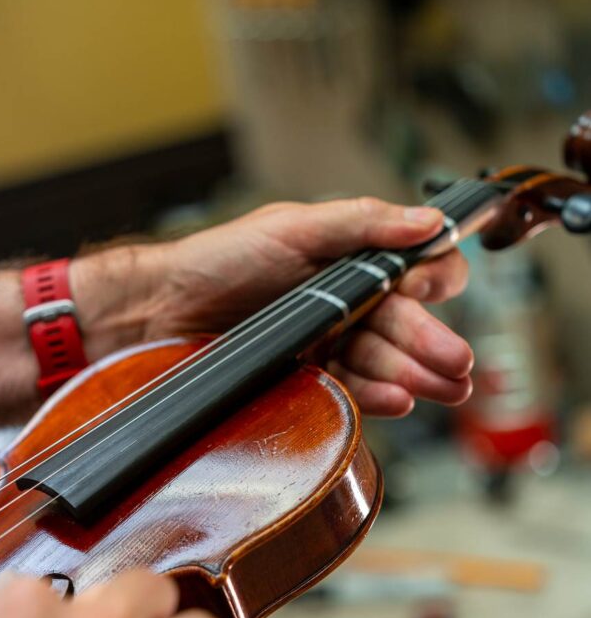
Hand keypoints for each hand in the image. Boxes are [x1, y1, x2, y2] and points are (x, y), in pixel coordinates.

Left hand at [74, 198, 472, 417]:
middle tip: (457, 364)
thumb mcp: (293, 228)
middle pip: (406, 325)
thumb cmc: (221, 260)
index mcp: (351, 263)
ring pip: (385, 362)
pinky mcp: (309, 381)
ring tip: (442, 388)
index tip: (428, 289)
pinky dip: (376, 396)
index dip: (432, 280)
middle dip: (434, 343)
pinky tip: (398, 399)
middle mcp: (347, 305)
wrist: (161, 311)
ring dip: (416, 375)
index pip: (415, 271)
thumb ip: (362, 223)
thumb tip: (429, 219)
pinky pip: (351, 391)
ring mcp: (329, 345)